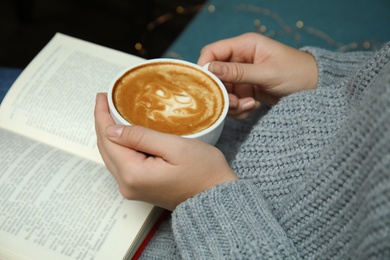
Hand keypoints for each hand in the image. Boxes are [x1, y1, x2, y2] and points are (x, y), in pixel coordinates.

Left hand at [94, 93, 237, 210]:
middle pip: (106, 148)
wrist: (215, 197)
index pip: (108, 139)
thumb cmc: (203, 172)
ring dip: (110, 134)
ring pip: (112, 156)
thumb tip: (112, 130)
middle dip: (103, 123)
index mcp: (133, 173)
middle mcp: (127, 185)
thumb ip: (142, 137)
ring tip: (113, 113)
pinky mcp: (140, 187)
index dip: (102, 115)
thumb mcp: (175, 147)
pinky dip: (120, 146)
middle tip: (106, 100)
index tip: (103, 96)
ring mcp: (132, 188)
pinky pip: (122, 163)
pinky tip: (124, 133)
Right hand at [198, 33, 317, 119]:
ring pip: (223, 91)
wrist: (316, 88)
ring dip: (232, 103)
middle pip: (216, 75)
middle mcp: (241, 59)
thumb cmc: (297, 73)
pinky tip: (253, 107)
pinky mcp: (247, 90)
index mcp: (245, 46)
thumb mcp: (267, 73)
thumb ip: (238, 72)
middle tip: (234, 102)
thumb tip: (210, 69)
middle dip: (222, 92)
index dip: (205, 67)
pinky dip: (239, 108)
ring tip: (249, 105)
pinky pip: (233, 101)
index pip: (213, 52)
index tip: (206, 85)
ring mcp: (243, 76)